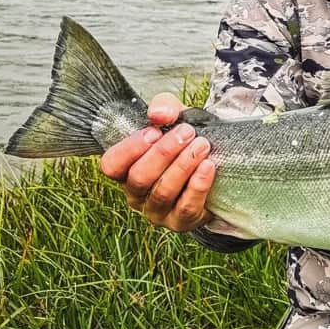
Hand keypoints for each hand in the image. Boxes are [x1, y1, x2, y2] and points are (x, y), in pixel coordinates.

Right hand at [99, 92, 215, 231]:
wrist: (218, 164)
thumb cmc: (186, 140)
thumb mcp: (175, 117)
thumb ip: (164, 107)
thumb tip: (159, 114)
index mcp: (126, 170)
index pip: (111, 165)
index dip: (130, 149)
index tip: (154, 131)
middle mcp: (137, 195)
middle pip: (139, 178)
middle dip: (163, 154)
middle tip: (186, 133)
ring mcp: (157, 211)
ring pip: (163, 193)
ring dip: (183, 166)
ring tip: (202, 146)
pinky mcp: (181, 221)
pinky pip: (186, 207)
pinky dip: (198, 186)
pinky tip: (208, 166)